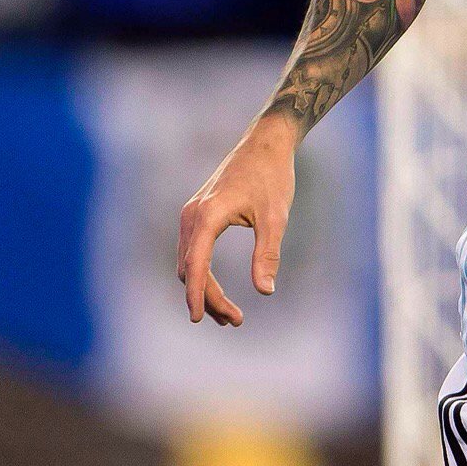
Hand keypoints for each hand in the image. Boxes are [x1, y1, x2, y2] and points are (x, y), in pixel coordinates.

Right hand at [177, 119, 296, 326]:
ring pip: (190, 263)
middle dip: (209, 298)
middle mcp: (192, 215)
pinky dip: (202, 274)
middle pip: (191, 269)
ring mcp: (192, 214)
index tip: (198, 319)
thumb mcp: (276, 218)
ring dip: (205, 289)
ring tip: (229, 316)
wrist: (266, 144)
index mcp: (208, 215)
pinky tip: (217, 290)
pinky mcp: (198, 214)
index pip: (196, 264)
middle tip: (234, 322)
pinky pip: (193, 252)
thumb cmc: (273, 177)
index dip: (198, 294)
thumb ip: (268, 254)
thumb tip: (265, 291)